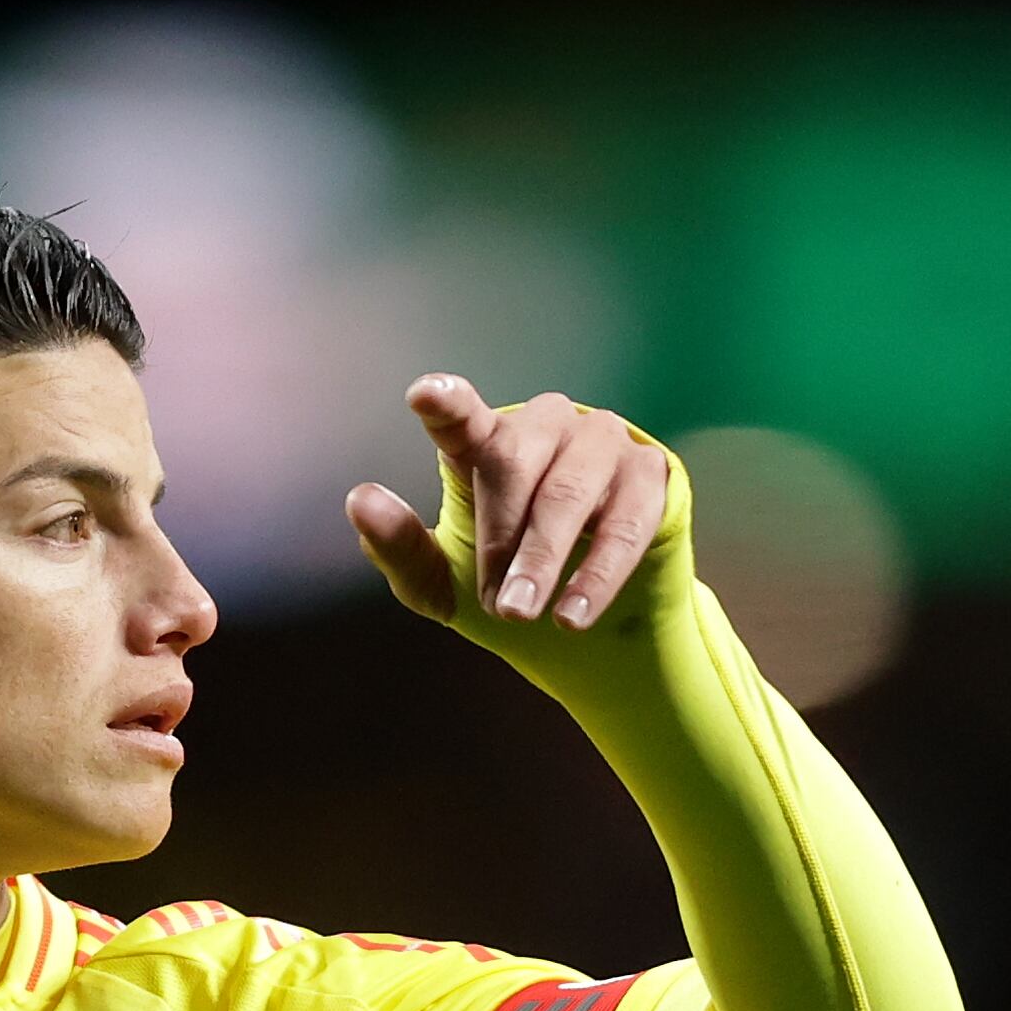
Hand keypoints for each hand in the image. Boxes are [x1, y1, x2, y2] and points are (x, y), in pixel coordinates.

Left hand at [348, 378, 670, 631]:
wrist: (583, 613)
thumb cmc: (500, 579)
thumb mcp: (439, 581)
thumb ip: (400, 548)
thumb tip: (360, 500)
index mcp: (485, 442)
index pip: (462, 417)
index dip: (447, 403)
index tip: (424, 395)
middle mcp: (544, 427)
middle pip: (515, 466)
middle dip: (503, 539)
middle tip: (499, 606)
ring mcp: (601, 442)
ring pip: (571, 492)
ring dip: (545, 557)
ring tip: (523, 614)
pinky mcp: (650, 474)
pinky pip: (625, 521)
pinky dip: (598, 572)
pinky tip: (573, 614)